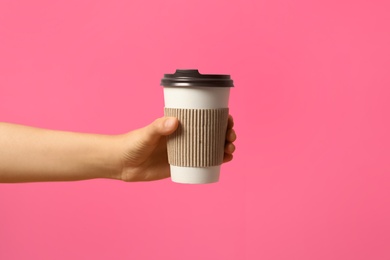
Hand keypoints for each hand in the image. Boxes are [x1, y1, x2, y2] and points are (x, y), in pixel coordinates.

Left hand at [118, 115, 235, 181]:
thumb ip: (158, 127)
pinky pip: (202, 162)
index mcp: (178, 125)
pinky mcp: (181, 165)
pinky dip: (216, 160)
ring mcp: (184, 151)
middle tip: (230, 137)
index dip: (219, 118)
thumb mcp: (145, 134)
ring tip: (230, 150)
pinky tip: (225, 160)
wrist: (122, 164)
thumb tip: (174, 121)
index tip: (228, 120)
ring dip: (224, 147)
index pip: (203, 118)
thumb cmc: (131, 144)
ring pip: (210, 147)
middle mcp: (184, 136)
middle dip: (225, 133)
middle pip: (211, 132)